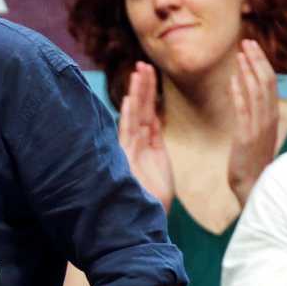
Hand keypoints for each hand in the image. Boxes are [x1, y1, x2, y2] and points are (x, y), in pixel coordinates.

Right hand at [118, 62, 172, 210]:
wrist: (145, 221)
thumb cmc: (153, 199)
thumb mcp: (160, 166)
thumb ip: (155, 144)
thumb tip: (154, 123)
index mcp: (147, 145)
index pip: (148, 114)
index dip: (150, 94)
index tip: (151, 76)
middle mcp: (136, 144)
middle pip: (140, 109)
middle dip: (142, 87)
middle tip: (143, 64)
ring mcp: (129, 150)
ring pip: (134, 116)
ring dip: (137, 94)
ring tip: (139, 72)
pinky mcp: (126, 158)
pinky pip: (127, 133)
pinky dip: (128, 116)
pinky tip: (129, 100)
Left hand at [226, 39, 279, 206]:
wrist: (254, 188)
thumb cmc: (253, 162)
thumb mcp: (256, 132)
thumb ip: (253, 112)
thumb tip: (244, 89)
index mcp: (272, 116)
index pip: (270, 83)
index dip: (261, 63)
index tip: (252, 48)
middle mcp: (269, 119)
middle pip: (267, 82)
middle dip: (257, 60)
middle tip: (246, 41)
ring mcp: (260, 127)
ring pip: (257, 92)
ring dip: (248, 70)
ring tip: (240, 53)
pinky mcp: (247, 137)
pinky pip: (244, 110)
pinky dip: (239, 93)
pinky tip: (232, 79)